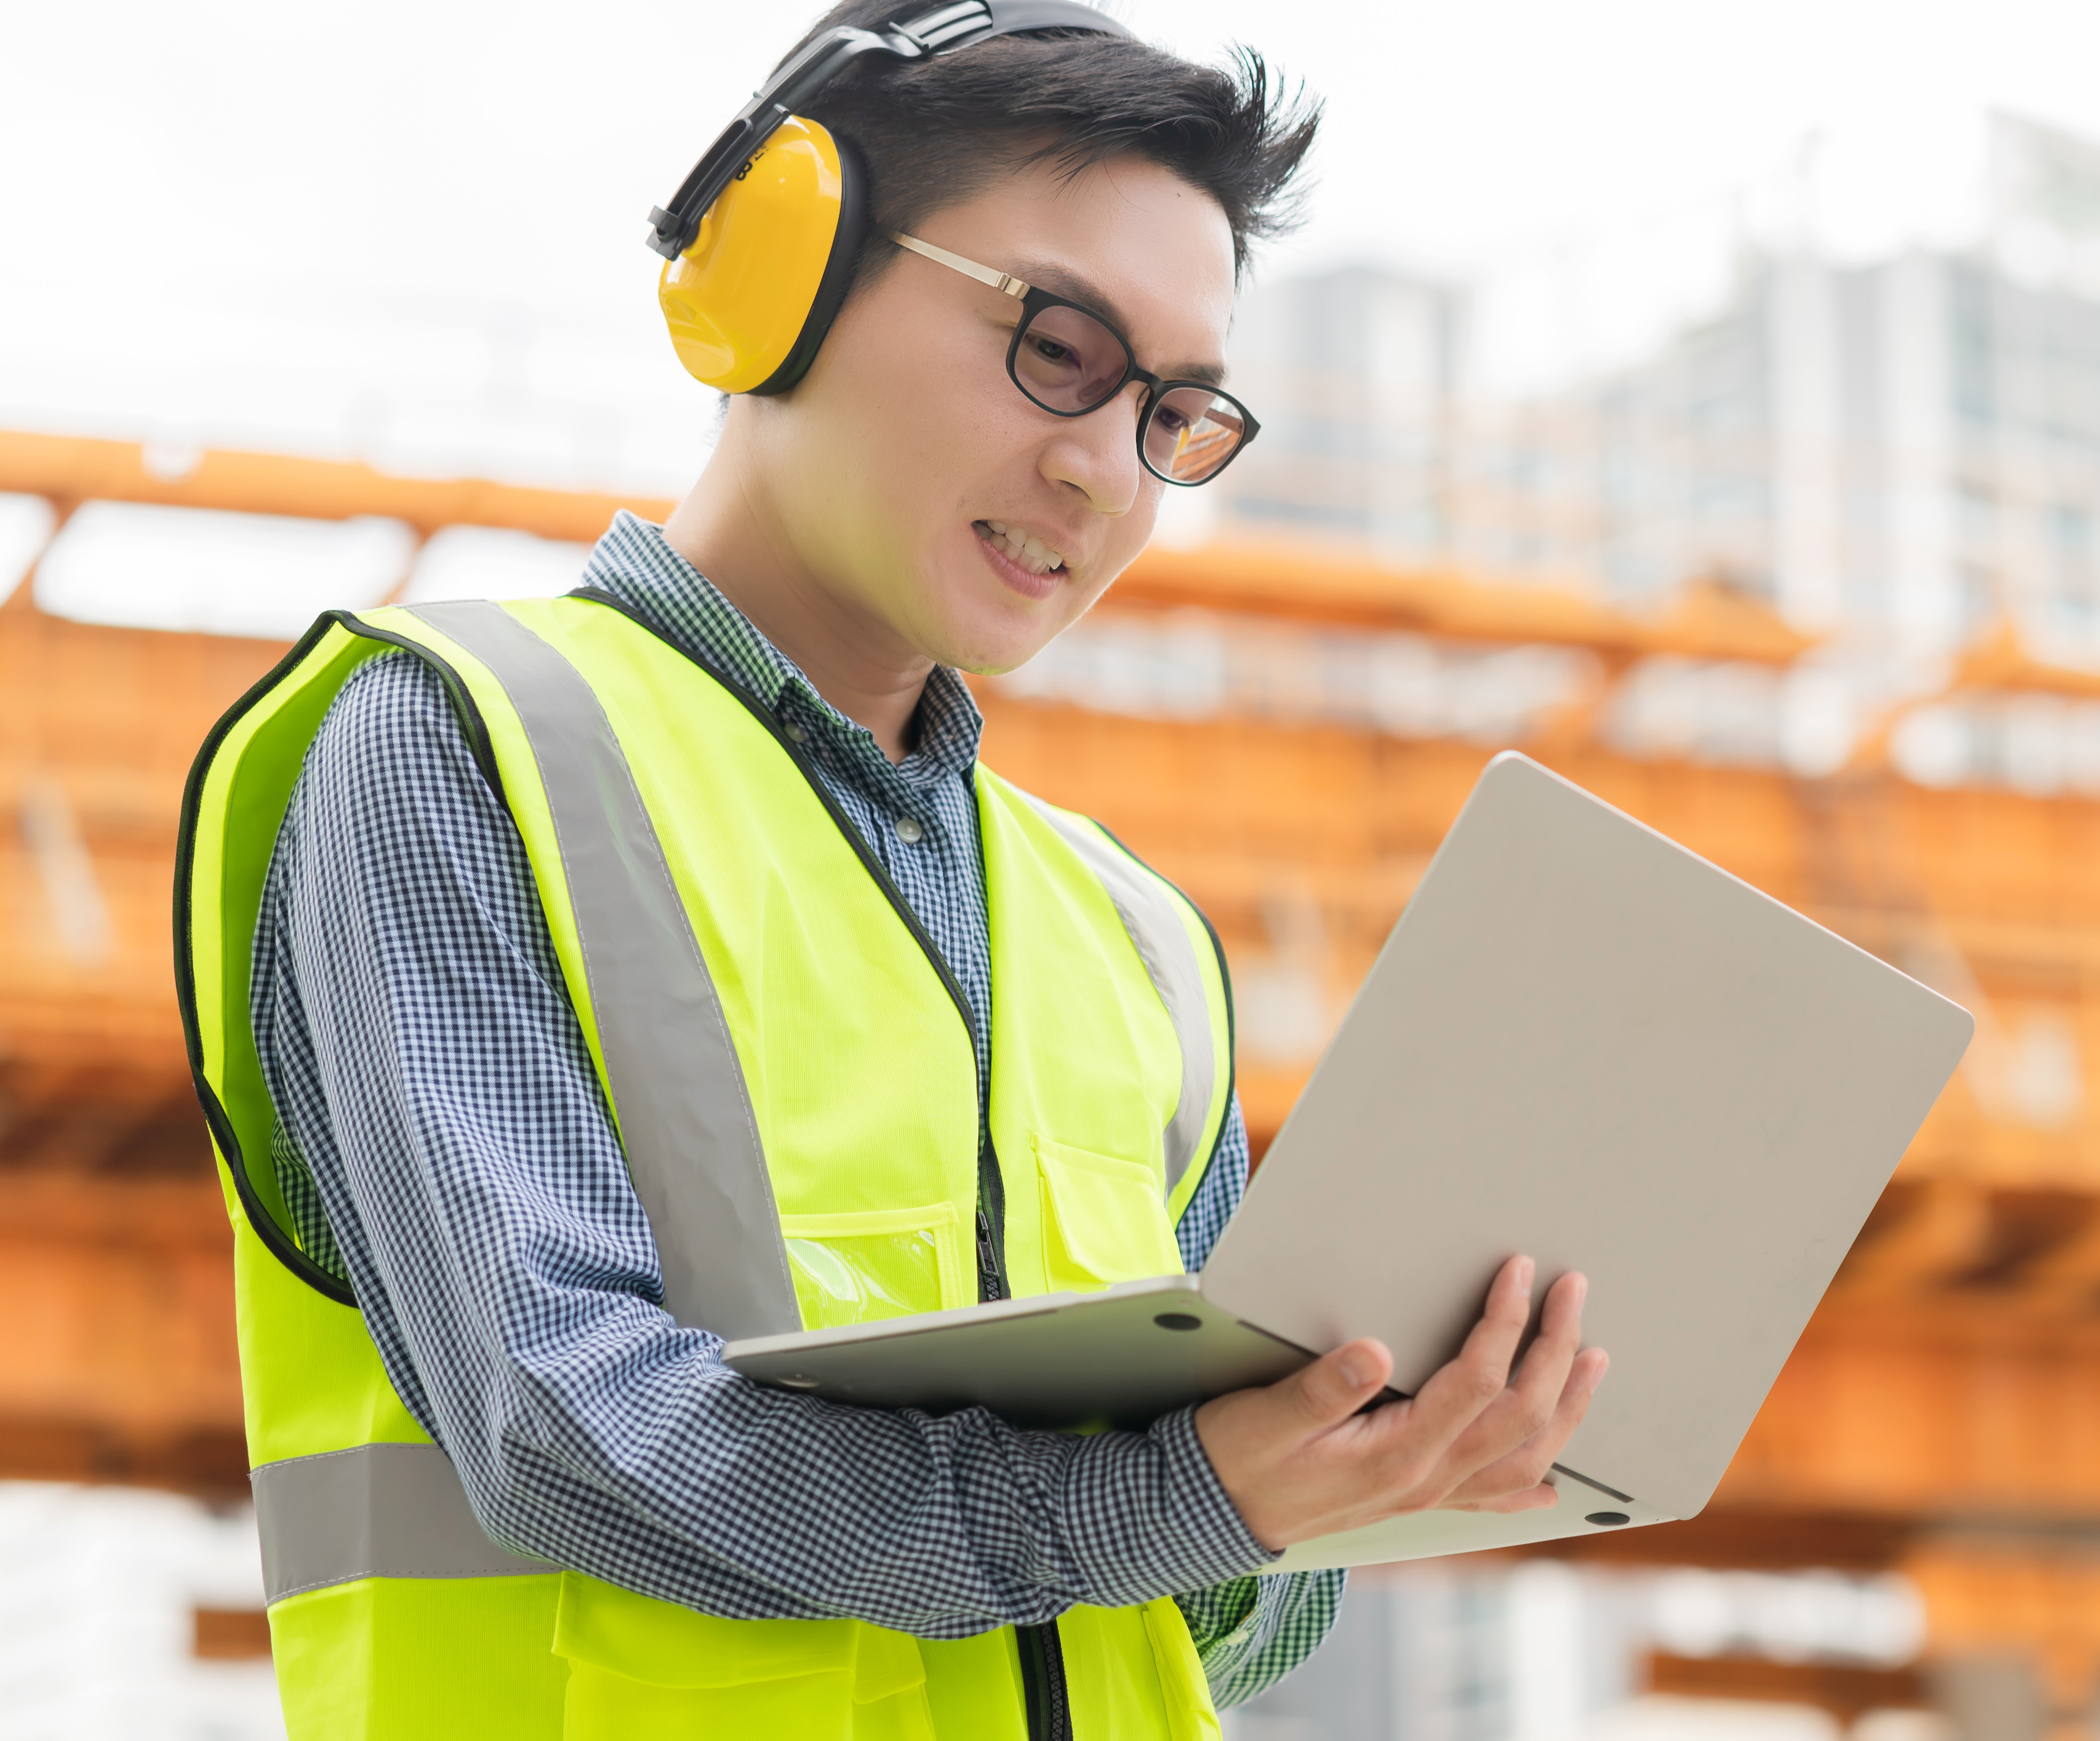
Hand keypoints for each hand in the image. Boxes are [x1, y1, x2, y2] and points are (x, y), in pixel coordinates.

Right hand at [1193, 1256, 1607, 1550]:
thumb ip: (1322, 1388)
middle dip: (1553, 1349)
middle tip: (1572, 1293)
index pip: (1476, 1382)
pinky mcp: (1418, 1497)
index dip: (1505, 1323)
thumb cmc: (1239, 1457)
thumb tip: (1375, 1351)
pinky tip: (1557, 1477)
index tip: (1519, 1271)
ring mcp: (1428, 1494)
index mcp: (1395, 1455)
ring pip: (1524, 1458)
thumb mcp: (1267, 1415)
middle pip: (1518, 1417)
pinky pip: (1495, 1496)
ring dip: (1566, 1407)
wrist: (1215, 1513)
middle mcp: (1425, 1480)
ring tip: (1591, 1359)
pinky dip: (1535, 1480)